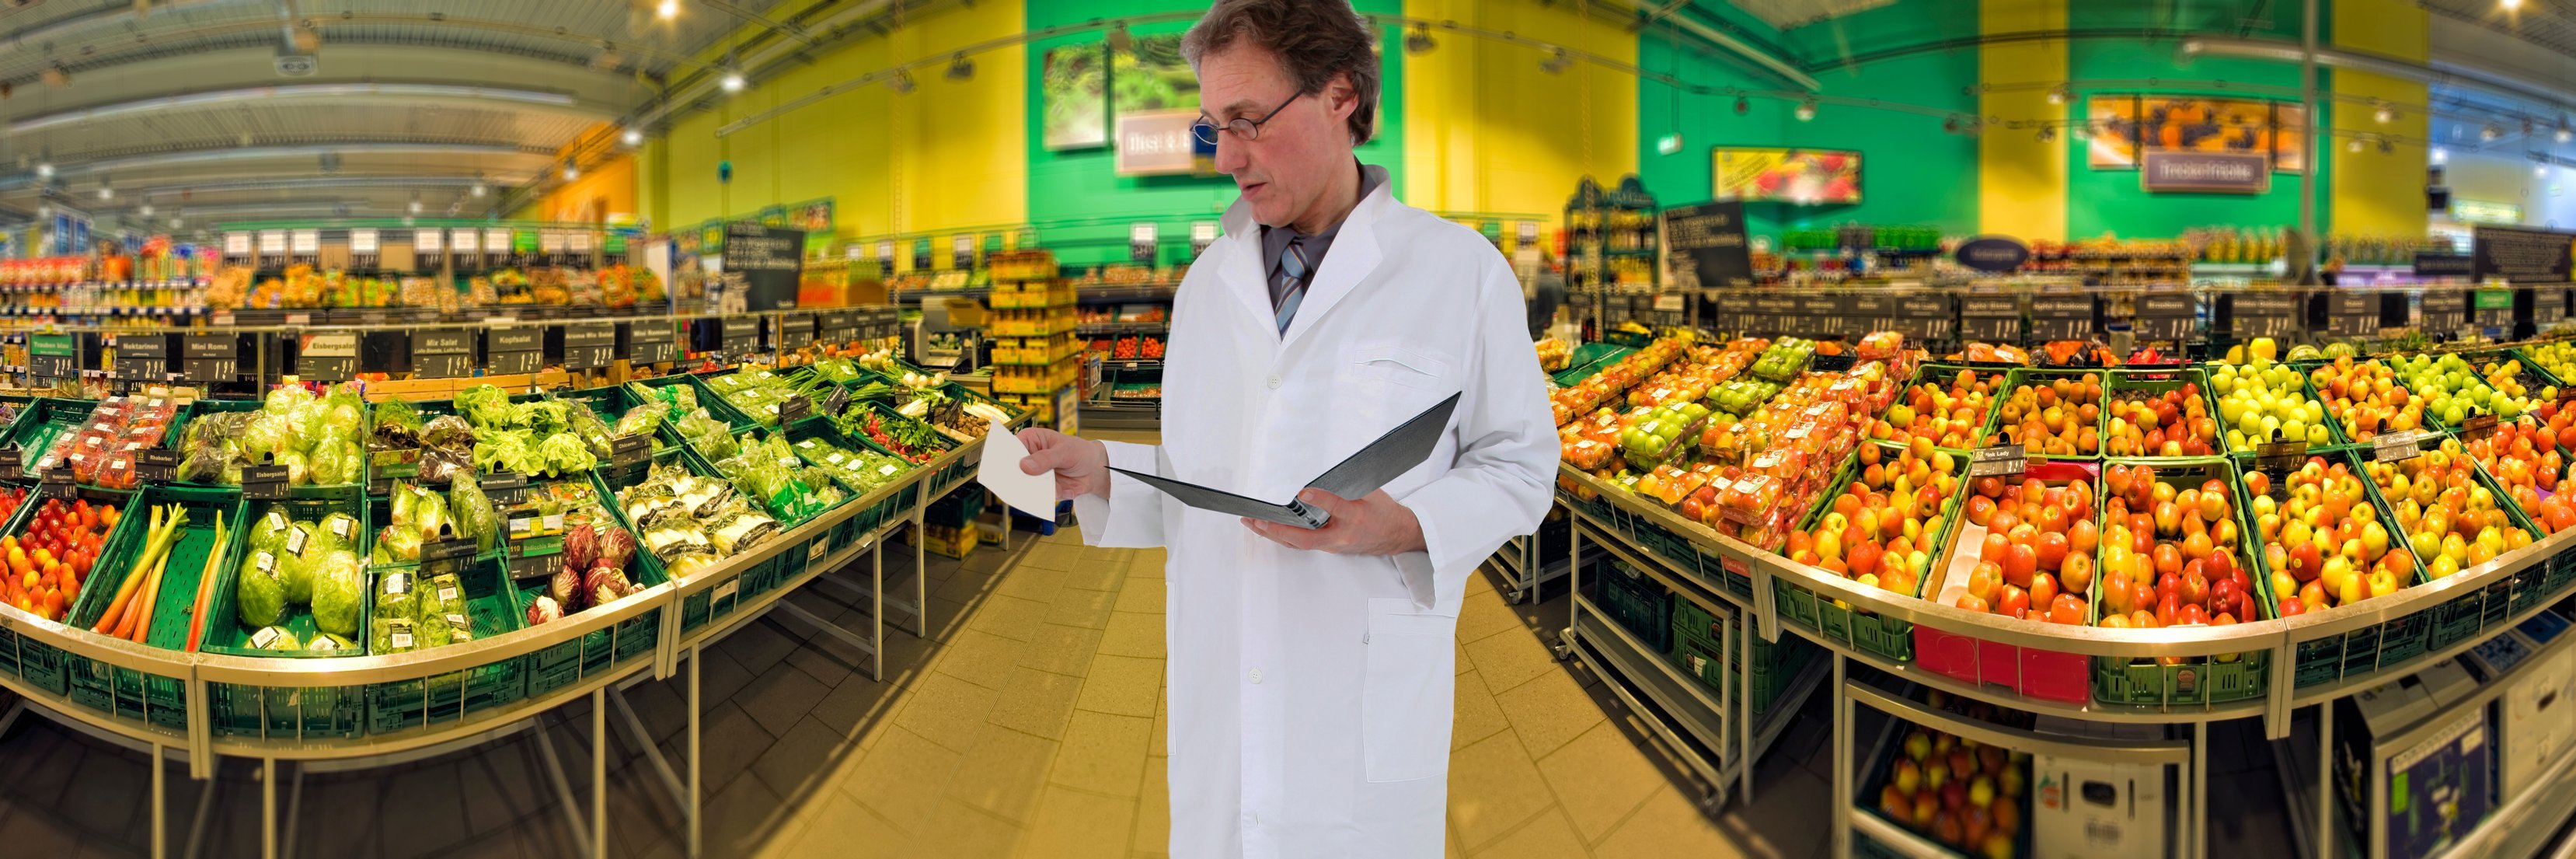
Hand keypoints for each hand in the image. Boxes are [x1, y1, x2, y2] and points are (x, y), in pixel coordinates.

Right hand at [1017, 428, 1111, 500]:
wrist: (1096, 470)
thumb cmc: (1080, 452)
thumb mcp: (1065, 451)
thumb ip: (1045, 458)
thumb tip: (1025, 465)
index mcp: (1030, 440)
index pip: (1011, 448)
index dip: (1008, 458)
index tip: (1011, 468)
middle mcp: (1028, 459)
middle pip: (1014, 471)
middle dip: (1020, 479)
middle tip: (1026, 483)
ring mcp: (1034, 476)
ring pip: (1025, 487)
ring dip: (1037, 490)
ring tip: (1054, 487)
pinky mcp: (1042, 490)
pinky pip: (1040, 497)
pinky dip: (1052, 496)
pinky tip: (1065, 489)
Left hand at [1242, 489, 1425, 555]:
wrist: (1394, 534)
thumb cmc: (1383, 511)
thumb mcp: (1373, 491)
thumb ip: (1349, 482)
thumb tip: (1323, 471)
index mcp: (1356, 517)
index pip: (1336, 508)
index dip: (1320, 499)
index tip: (1302, 491)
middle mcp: (1341, 536)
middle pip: (1306, 538)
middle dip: (1278, 529)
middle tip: (1256, 519)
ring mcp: (1333, 546)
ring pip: (1298, 544)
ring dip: (1273, 535)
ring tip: (1251, 523)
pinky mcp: (1327, 548)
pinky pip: (1301, 544)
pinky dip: (1282, 537)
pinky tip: (1266, 529)